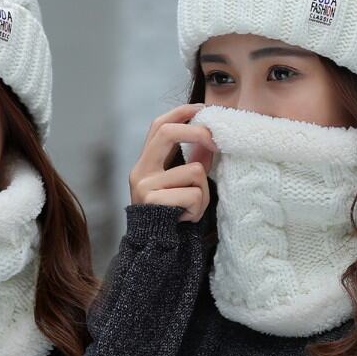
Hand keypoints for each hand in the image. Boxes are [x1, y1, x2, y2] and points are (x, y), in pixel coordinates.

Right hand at [128, 103, 216, 222]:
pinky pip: (193, 194)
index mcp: (146, 163)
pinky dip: (198, 207)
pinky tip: (186, 217)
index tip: (202, 108)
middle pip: (166, 132)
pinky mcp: (153, 201)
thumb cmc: (172, 214)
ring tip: (193, 207)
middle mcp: (140, 170)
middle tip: (216, 142)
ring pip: (194, 171)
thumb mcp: (183, 184)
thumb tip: (211, 140)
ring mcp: (145, 185)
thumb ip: (193, 161)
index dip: (180, 113)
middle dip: (196, 132)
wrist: (155, 247)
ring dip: (204, 192)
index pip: (158, 126)